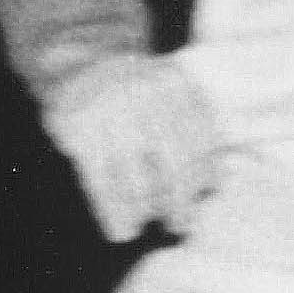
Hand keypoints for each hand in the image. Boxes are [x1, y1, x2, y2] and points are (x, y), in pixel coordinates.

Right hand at [42, 52, 223, 241]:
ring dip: (144, 212)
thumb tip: (217, 181)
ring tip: (142, 228)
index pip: (203, 140)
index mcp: (176, 84)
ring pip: (139, 179)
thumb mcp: (168, 89)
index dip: (207, 174)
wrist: (75, 62)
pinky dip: (113, 213)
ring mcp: (112, 111)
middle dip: (181, 201)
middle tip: (179, 225)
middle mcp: (146, 94)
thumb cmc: (133, 90)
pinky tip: (119, 230)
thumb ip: (194, 124)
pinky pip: (103, 183)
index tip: (204, 195)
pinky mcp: (80, 130)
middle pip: (177, 163)